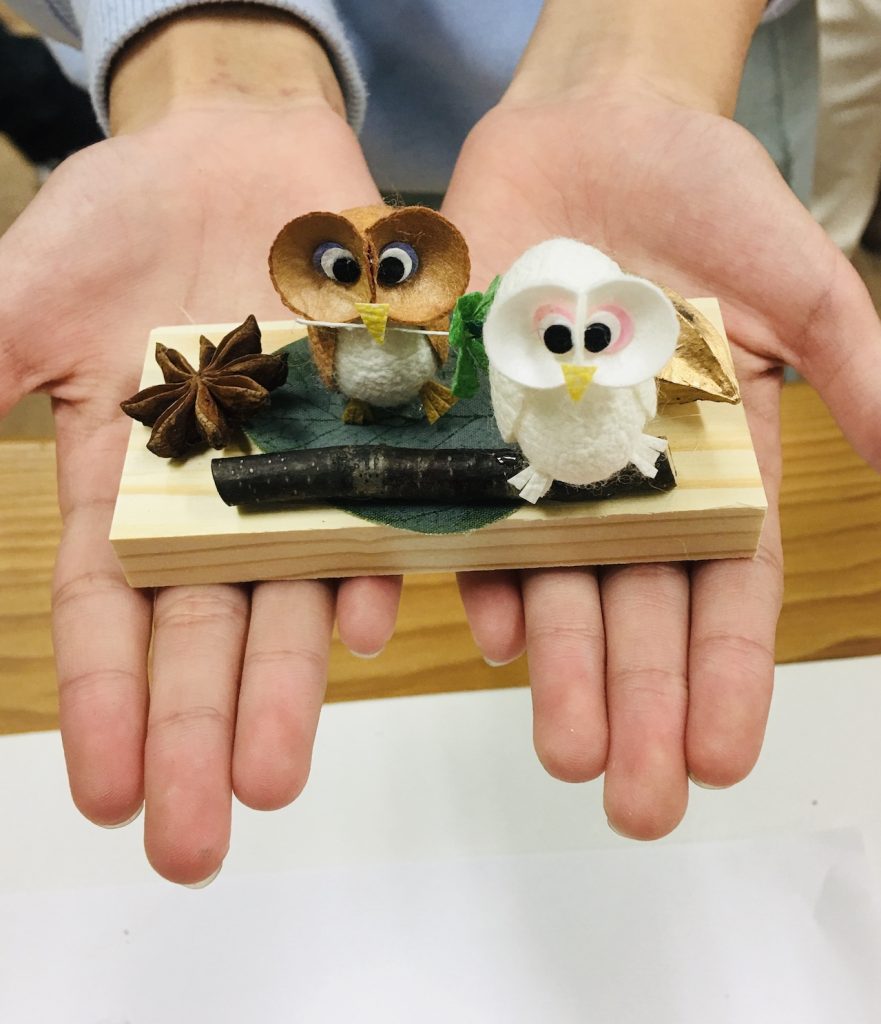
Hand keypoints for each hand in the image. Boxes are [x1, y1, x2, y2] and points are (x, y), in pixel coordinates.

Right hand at [0, 21, 398, 882]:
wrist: (236, 143)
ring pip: (297, 590)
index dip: (107, 701)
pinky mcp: (377, 421)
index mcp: (131, 479)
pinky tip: (372, 629)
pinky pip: (386, 504)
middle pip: (207, 630)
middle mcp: (222, 492)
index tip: (106, 793)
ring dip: (288, 683)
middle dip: (198, 730)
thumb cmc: (125, 212)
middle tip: (198, 839)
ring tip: (274, 776)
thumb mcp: (26, 295)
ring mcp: (305, 461)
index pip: (111, 611)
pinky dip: (380, 563)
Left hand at [442, 83, 880, 837]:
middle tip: (631, 796)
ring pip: (552, 576)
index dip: (723, 674)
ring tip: (563, 746)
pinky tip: (488, 627)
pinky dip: (473, 563)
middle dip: (636, 700)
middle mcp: (627, 475)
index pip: (725, 589)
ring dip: (558, 664)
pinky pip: (469, 504)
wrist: (598, 124)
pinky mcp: (475, 416)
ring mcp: (546, 452)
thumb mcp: (806, 284)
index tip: (722, 757)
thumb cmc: (710, 195)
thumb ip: (860, 377)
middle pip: (634, 606)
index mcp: (715, 463)